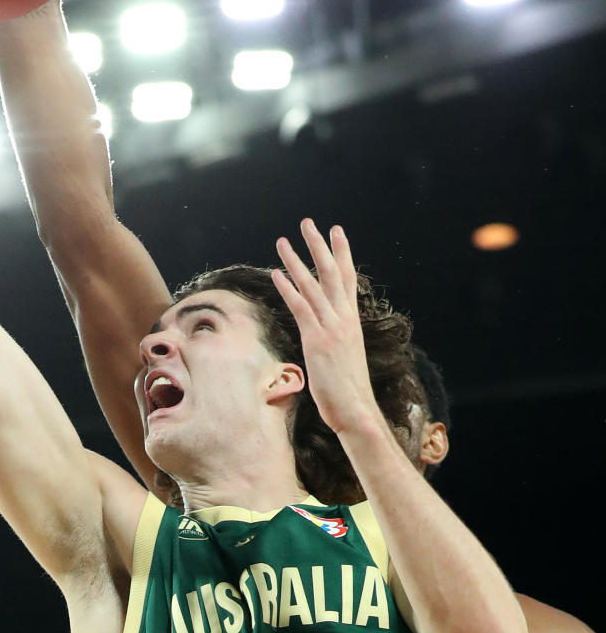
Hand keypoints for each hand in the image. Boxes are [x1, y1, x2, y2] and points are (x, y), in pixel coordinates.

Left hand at [272, 219, 381, 435]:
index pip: (347, 279)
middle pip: (331, 273)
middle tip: (308, 223)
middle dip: (319, 246)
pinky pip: (301, 308)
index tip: (337, 231)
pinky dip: (289, 289)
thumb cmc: (348, 389)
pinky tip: (277, 273)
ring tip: (282, 241)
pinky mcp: (317, 340)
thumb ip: (336, 339)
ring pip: (312, 286)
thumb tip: (328, 335)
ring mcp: (331, 328)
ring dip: (296, 261)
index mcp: (351, 321)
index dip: (342, 253)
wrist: (356, 409)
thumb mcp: (345, 357)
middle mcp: (344, 319)